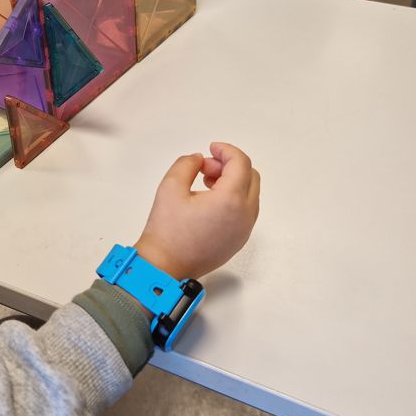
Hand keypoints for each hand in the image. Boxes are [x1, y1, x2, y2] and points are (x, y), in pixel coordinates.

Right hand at [134, 143, 260, 279]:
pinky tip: (209, 201)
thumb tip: (200, 161)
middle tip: (205, 168)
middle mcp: (245, 215)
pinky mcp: (239, 240)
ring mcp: (244, 230)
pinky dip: (233, 198)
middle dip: (230, 166)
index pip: (241, 163)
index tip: (210, 148)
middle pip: (251, 177)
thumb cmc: (166, 229)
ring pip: (250, 194)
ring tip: (205, 183)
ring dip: (232, 181)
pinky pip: (245, 210)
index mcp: (231, 200)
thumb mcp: (170, 187)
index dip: (226, 150)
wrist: (164, 267)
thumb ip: (187, 164)